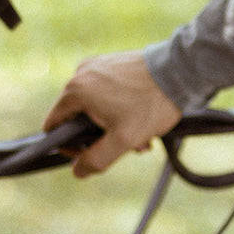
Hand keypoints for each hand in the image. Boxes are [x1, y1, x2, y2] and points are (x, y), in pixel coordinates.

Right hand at [43, 50, 181, 177]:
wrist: (180, 72)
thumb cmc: (151, 104)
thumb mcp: (123, 140)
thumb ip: (96, 159)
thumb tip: (77, 170)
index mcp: (75, 91)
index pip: (54, 125)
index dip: (69, 146)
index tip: (92, 152)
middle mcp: (81, 73)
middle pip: (76, 116)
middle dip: (99, 136)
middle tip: (128, 145)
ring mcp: (97, 66)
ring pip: (94, 106)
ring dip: (113, 124)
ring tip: (141, 134)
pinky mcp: (112, 63)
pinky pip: (106, 91)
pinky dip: (119, 107)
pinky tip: (141, 117)